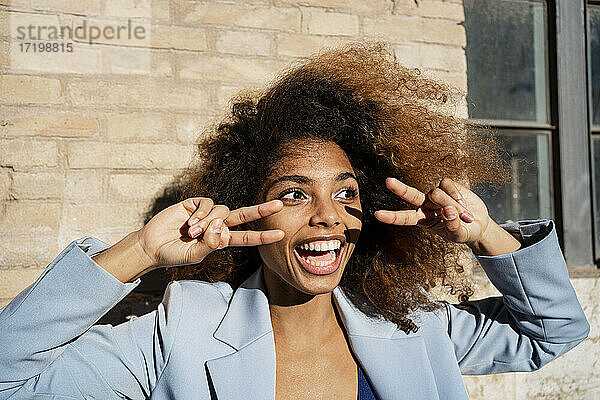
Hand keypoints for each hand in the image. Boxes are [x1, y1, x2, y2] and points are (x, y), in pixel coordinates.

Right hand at [136, 197, 284, 268]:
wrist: (151, 246)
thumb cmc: (174, 254)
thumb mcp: (194, 255)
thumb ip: (209, 244)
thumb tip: (221, 227)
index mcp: (221, 240)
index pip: (246, 237)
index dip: (262, 236)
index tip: (280, 234)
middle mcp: (217, 225)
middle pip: (244, 215)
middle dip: (261, 210)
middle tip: (280, 204)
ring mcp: (207, 213)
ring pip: (222, 211)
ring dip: (209, 222)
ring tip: (192, 233)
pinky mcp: (195, 204)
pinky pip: (208, 203)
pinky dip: (202, 213)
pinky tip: (190, 222)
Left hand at [374, 177, 491, 245]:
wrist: (478, 223)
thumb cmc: (464, 232)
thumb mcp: (459, 235)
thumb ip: (453, 226)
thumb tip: (449, 211)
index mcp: (423, 220)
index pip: (404, 218)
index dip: (392, 217)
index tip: (378, 214)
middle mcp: (425, 205)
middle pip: (410, 195)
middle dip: (399, 189)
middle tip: (388, 181)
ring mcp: (435, 194)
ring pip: (437, 194)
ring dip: (452, 205)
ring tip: (464, 215)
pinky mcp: (446, 185)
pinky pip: (448, 186)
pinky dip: (458, 196)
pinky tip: (463, 203)